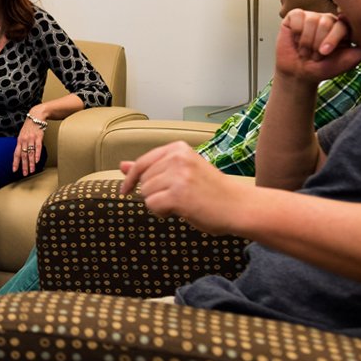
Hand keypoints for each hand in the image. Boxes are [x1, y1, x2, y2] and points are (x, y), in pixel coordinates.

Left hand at [11, 115, 45, 175]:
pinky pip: (38, 147)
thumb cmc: (29, 127)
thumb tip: (21, 154)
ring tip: (32, 171)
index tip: (14, 170)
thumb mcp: (22, 134)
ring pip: (30, 153)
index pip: (16, 154)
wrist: (36, 116)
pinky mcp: (39, 137)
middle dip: (24, 166)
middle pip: (23, 155)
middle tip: (25, 174)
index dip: (15, 162)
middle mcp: (24, 140)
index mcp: (19, 140)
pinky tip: (36, 161)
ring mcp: (31, 139)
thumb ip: (21, 144)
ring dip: (31, 163)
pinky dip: (37, 154)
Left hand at [119, 141, 250, 234]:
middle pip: (143, 180)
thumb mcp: (181, 172)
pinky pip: (152, 205)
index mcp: (178, 149)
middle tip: (177, 197)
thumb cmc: (211, 190)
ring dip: (159, 203)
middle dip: (153, 193)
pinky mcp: (178, 194)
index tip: (125, 190)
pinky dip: (162, 212)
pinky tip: (180, 211)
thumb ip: (152, 167)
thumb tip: (121, 166)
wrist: (238, 206)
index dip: (130, 178)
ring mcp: (178, 176)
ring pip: (146, 194)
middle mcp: (177, 158)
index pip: (141, 162)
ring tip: (182, 202)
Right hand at [275, 9, 360, 83]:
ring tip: (306, 50)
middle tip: (316, 55)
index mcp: (342, 27)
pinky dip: (295, 33)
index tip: (326, 53)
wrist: (300, 74)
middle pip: (325, 22)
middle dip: (317, 43)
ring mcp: (311, 16)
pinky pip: (297, 17)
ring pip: (310, 21)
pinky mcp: (294, 16)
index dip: (332, 39)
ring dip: (306, 42)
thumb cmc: (325, 68)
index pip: (341, 24)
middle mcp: (327, 18)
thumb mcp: (349, 60)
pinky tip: (296, 40)